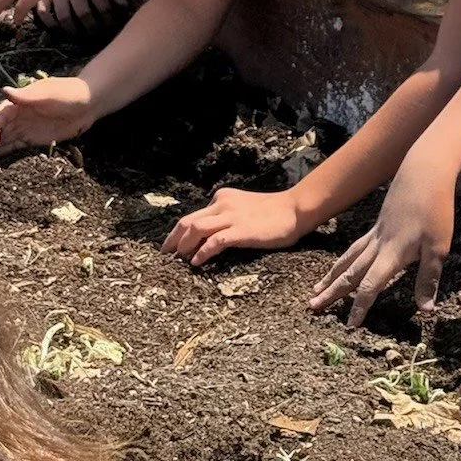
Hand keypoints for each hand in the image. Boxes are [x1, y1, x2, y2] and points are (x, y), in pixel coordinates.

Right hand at [0, 74, 95, 159]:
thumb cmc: (67, 93)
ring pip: (4, 140)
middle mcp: (19, 116)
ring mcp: (25, 128)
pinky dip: (4, 153)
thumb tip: (4, 90)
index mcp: (19, 102)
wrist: (88, 103)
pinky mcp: (34, 139)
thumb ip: (26, 96)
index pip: (0, 117)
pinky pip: (16, 147)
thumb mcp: (47, 93)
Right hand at [35, 0, 128, 31]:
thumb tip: (125, 6)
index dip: (108, 20)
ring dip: (71, 30)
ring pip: (65, 17)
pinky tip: (56, 27)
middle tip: (94, 35)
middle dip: (91, 28)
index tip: (111, 28)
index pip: (102, 6)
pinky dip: (49, 23)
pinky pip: (44, 13)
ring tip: (76, 35)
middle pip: (84, 14)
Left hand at [163, 187, 304, 265]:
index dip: (178, 232)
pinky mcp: (241, 230)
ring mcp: (231, 217)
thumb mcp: (243, 209)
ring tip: (178, 261)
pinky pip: (214, 241)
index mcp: (222, 199)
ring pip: (196, 228)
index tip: (172, 247)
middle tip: (165, 256)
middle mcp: (222, 204)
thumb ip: (226, 217)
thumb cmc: (272, 213)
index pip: (193, 215)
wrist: (294, 209)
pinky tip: (197, 262)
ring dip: (183, 246)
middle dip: (173, 240)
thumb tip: (208, 237)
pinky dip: (202, 252)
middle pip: (187, 221)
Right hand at [307, 148, 454, 324]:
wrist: (424, 171)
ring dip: (332, 276)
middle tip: (312, 306)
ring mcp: (375, 233)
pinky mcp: (377, 225)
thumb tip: (424, 310)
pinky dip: (343, 260)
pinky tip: (341, 264)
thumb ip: (427, 278)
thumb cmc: (435, 210)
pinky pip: (354, 248)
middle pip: (350, 273)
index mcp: (391, 254)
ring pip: (347, 259)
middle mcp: (377, 245)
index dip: (360, 306)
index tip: (350, 325)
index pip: (370, 285)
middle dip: (332, 292)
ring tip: (316, 289)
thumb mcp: (438, 247)